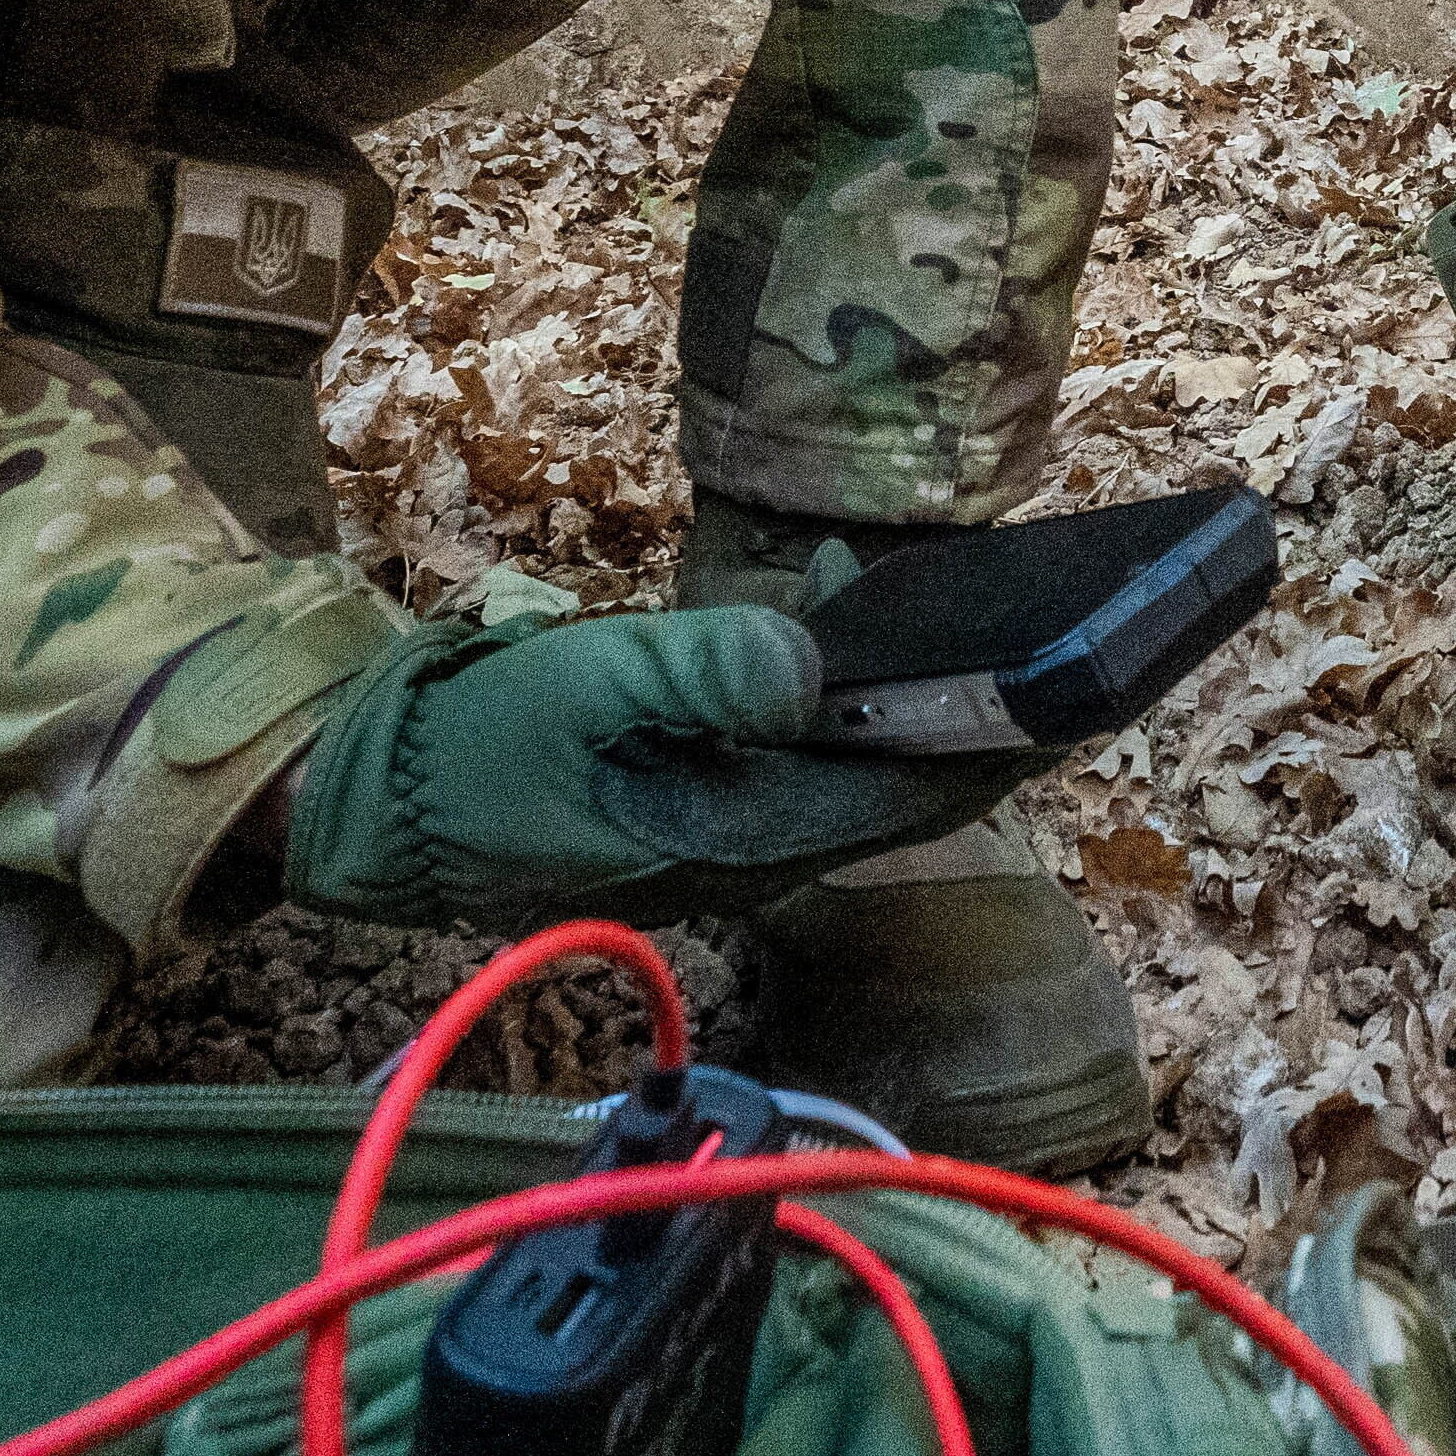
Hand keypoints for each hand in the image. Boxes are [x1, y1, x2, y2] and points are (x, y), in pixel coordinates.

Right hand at [270, 597, 1023, 932]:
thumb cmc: (473, 752)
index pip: (910, 801)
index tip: (1080, 683)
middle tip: (1057, 627)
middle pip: (901, 785)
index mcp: (740, 847)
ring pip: (854, 763)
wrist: (375, 798)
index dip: (1003, 744)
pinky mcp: (700, 795)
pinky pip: (798, 745)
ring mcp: (727, 829)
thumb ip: (699, 673)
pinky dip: (834, 683)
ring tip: (962, 601)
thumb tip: (811, 663)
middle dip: (980, 713)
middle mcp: (753, 853)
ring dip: (908, 690)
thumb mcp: (584, 693)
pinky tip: (835, 602)